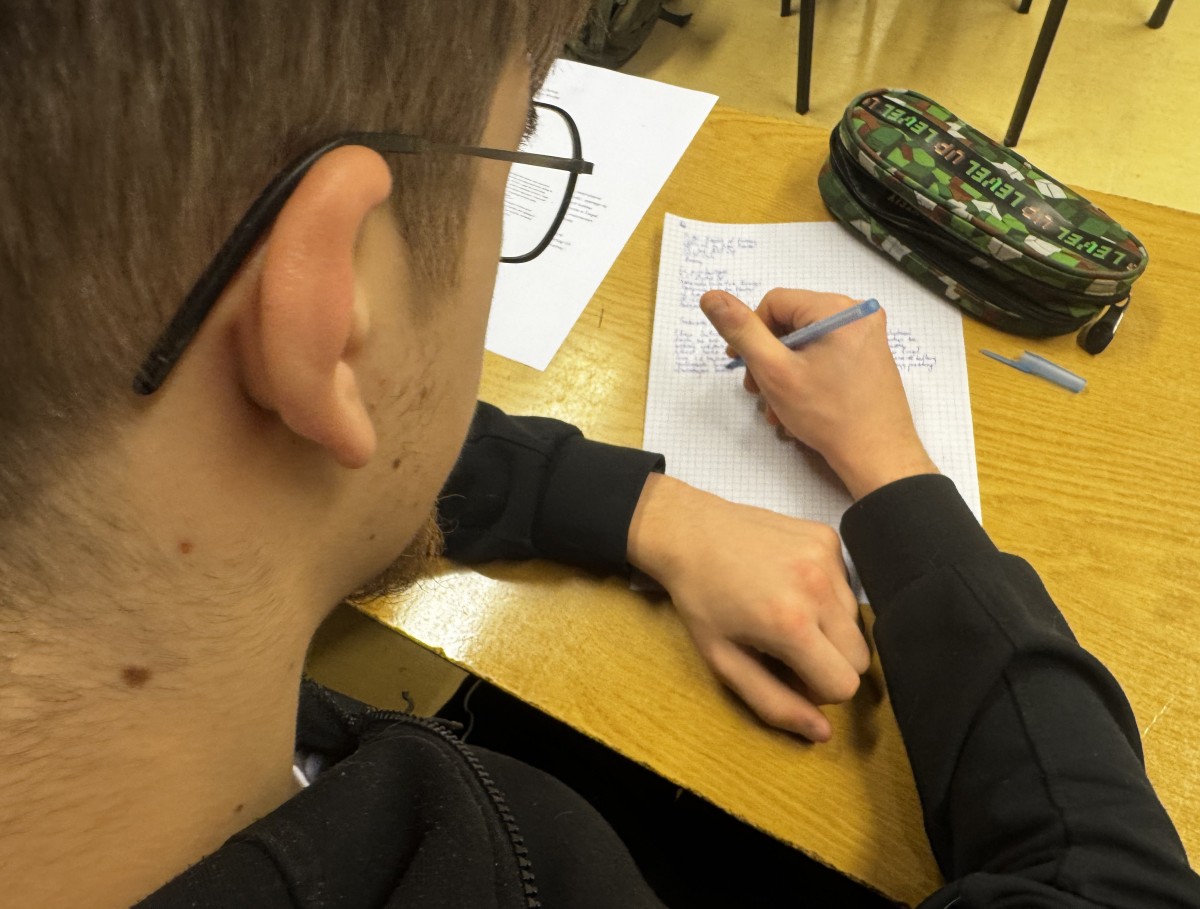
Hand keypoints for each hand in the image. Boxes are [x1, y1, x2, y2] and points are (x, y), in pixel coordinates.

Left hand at [627, 473, 869, 741]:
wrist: (690, 531)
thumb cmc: (701, 600)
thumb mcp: (724, 661)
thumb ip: (774, 703)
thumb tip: (822, 733)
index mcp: (791, 624)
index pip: (844, 685)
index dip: (816, 689)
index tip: (786, 672)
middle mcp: (818, 588)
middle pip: (860, 657)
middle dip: (828, 663)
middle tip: (786, 647)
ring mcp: (827, 557)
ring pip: (856, 621)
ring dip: (828, 628)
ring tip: (784, 611)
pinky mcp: (829, 537)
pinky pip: (846, 585)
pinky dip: (825, 594)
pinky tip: (788, 583)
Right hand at [699, 288, 937, 499]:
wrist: (878, 456)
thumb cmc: (828, 415)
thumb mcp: (774, 371)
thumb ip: (742, 331)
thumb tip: (711, 297)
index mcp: (838, 309)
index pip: (775, 303)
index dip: (751, 333)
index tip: (740, 365)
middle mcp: (858, 313)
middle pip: (791, 322)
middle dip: (768, 358)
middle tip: (757, 391)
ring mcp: (867, 336)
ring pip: (806, 342)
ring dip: (783, 373)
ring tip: (776, 407)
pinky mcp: (870, 356)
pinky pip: (826, 355)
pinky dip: (806, 376)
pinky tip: (797, 406)